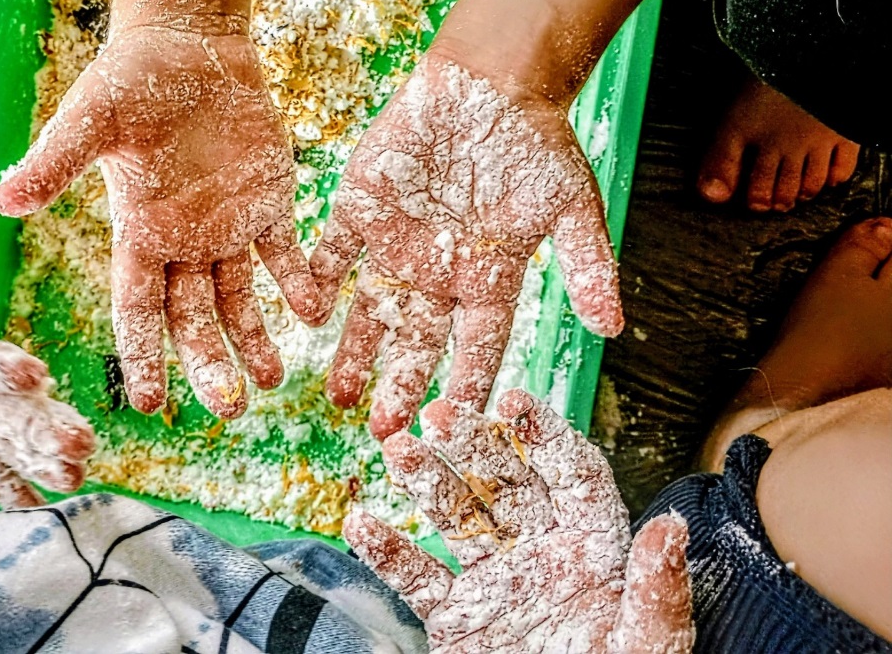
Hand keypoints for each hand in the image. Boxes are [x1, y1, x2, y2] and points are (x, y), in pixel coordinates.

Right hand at [0, 2, 324, 418]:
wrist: (188, 42)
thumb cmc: (129, 79)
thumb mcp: (89, 121)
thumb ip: (54, 164)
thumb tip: (1, 203)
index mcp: (138, 232)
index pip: (137, 308)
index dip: (143, 355)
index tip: (149, 405)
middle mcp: (183, 241)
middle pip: (194, 318)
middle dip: (210, 363)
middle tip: (231, 407)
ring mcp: (229, 224)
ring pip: (241, 298)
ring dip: (256, 338)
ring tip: (274, 380)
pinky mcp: (271, 199)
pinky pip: (286, 251)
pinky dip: (299, 280)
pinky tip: (315, 310)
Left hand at [312, 50, 622, 437]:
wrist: (491, 82)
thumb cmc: (538, 143)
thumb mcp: (572, 206)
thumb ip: (586, 265)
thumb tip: (613, 328)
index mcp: (486, 278)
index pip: (475, 345)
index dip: (465, 386)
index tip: (454, 428)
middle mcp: (436, 272)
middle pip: (416, 341)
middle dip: (400, 384)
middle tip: (384, 433)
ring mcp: (394, 242)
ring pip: (370, 308)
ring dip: (354, 350)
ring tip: (340, 394)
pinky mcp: (359, 207)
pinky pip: (332, 251)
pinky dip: (317, 280)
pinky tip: (307, 313)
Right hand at [345, 391, 692, 652]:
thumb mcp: (648, 645)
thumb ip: (657, 591)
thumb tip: (671, 527)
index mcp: (593, 549)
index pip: (571, 475)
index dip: (544, 435)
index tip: (514, 401)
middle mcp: (541, 553)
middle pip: (506, 483)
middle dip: (473, 444)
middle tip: (441, 413)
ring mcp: (495, 582)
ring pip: (457, 517)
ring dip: (425, 480)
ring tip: (398, 448)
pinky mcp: (457, 618)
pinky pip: (418, 578)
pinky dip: (387, 552)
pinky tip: (361, 524)